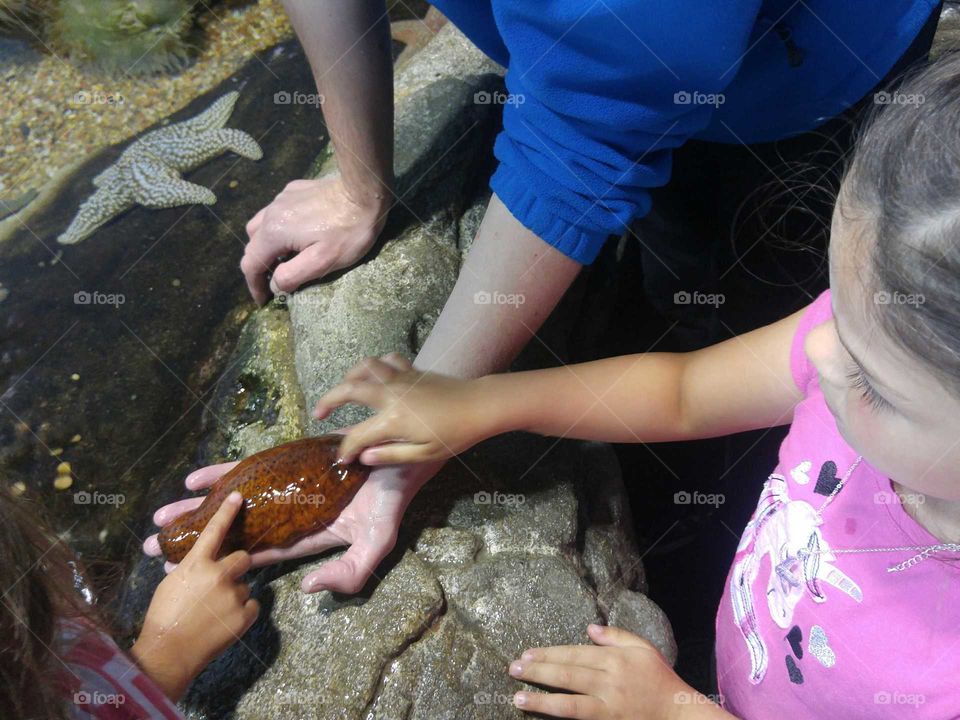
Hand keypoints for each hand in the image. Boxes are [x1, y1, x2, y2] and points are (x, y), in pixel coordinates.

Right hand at [131, 493, 258, 700]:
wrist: (169, 652)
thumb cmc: (163, 617)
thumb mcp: (171, 584)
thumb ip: (188, 569)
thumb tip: (198, 563)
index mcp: (196, 564)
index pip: (214, 531)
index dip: (226, 511)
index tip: (237, 496)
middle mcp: (219, 574)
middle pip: (242, 558)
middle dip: (236, 566)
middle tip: (223, 580)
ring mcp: (234, 595)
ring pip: (244, 585)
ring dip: (234, 593)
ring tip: (215, 610)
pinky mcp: (245, 615)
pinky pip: (252, 605)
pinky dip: (242, 612)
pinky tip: (225, 621)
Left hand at [143, 457, 440, 593]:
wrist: (398, 453)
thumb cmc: (390, 499)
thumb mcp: (375, 545)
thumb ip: (349, 574)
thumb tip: (306, 588)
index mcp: (305, 537)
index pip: (256, 554)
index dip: (221, 565)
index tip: (187, 572)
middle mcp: (288, 514)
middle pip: (234, 530)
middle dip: (197, 538)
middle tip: (158, 546)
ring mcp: (284, 486)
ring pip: (233, 500)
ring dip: (198, 509)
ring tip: (162, 517)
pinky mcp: (285, 461)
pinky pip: (246, 468)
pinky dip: (219, 474)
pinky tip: (193, 480)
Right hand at [241, 172, 390, 303]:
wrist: (364, 192)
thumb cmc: (348, 231)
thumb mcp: (322, 262)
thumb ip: (293, 275)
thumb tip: (275, 285)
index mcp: (274, 233)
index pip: (251, 264)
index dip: (254, 286)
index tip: (263, 301)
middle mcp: (271, 213)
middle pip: (252, 245)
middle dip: (258, 267)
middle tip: (272, 283)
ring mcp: (281, 198)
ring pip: (259, 225)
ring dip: (264, 246)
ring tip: (280, 259)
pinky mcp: (294, 190)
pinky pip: (275, 211)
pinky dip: (276, 227)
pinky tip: (293, 233)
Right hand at [314, 353, 495, 464]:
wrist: (479, 406)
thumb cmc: (455, 434)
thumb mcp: (424, 455)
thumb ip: (390, 455)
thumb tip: (364, 457)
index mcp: (392, 420)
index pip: (358, 437)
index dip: (346, 451)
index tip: (342, 460)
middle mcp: (391, 394)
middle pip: (349, 389)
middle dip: (328, 401)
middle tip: (318, 414)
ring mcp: (401, 378)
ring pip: (365, 367)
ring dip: (349, 376)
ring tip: (343, 390)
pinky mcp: (412, 370)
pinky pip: (388, 360)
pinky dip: (377, 364)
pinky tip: (376, 375)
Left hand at [508, 624, 726, 719]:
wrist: (679, 713)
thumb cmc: (660, 679)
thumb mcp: (643, 648)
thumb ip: (616, 636)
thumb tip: (589, 628)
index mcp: (616, 658)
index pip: (575, 654)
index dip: (549, 653)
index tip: (527, 653)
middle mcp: (610, 680)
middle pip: (568, 674)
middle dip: (538, 670)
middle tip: (513, 668)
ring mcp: (609, 704)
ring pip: (570, 700)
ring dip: (541, 698)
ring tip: (518, 696)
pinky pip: (580, 718)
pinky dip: (560, 715)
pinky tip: (543, 712)